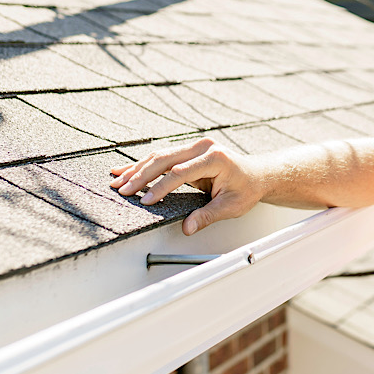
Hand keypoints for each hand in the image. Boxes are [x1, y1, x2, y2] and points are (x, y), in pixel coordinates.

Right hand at [109, 138, 262, 234]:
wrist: (257, 174)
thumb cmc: (246, 189)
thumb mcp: (231, 206)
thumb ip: (207, 216)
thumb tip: (188, 227)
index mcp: (215, 158)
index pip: (180, 173)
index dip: (161, 187)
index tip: (146, 200)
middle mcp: (203, 147)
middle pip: (165, 160)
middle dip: (140, 176)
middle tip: (122, 190)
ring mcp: (195, 146)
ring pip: (160, 156)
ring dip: (137, 169)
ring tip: (116, 181)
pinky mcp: (189, 150)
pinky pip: (163, 157)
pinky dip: (144, 165)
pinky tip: (126, 171)